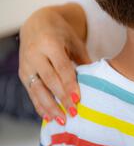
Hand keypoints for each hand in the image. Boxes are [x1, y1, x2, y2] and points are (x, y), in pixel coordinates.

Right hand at [19, 4, 90, 123]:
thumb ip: (84, 61)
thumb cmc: (62, 35)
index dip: (69, 85)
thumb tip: (97, 83)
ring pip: (37, 89)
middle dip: (61, 99)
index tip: (78, 100)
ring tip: (62, 121)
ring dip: (49, 107)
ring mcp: (26, 65)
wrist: (37, 24)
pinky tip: (49, 118)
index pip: (61, 68)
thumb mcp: (76, 43)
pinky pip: (31, 93)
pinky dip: (40, 106)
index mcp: (49, 43)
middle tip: (73, 114)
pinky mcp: (23, 74)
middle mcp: (34, 54)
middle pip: (49, 80)